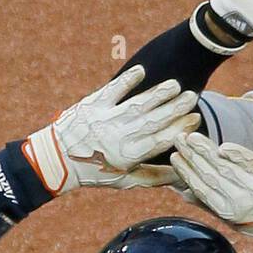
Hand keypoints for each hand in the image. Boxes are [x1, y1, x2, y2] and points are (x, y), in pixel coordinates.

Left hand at [22, 65, 199, 194]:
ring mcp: (106, 119)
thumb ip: (155, 176)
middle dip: (175, 108)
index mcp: (130, 156)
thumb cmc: (96, 173)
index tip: (195, 119)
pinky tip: (141, 72)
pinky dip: (127, 80)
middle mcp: (119, 136)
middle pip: (153, 120)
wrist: (57, 161)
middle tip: (192, 97)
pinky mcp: (92, 105)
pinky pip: (112, 90)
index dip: (180, 129)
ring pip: (137, 104)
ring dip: (157, 93)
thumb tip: (181, 175)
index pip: (161, 140)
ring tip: (174, 85)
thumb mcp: (126, 180)